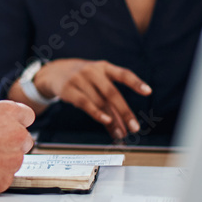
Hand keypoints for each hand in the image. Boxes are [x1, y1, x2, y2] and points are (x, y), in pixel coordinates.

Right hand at [0, 100, 35, 194]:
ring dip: (2, 160)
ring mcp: (13, 160)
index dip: (15, 121)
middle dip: (11, 142)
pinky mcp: (5, 180)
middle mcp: (15, 134)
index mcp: (5, 112)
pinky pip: (4, 177)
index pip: (26, 114)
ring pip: (15, 160)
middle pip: (24, 139)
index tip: (7, 126)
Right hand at [33, 59, 151, 140]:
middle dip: (125, 112)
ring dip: (112, 121)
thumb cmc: (82, 79)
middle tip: (134, 128)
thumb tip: (124, 125)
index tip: (148, 92)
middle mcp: (93, 71)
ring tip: (120, 133)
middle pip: (112, 93)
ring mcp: (79, 79)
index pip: (123, 74)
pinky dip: (96, 113)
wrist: (53, 72)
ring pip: (100, 102)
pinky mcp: (68, 89)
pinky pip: (84, 103)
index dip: (136, 83)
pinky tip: (106, 122)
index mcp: (104, 67)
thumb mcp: (96, 81)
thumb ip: (109, 98)